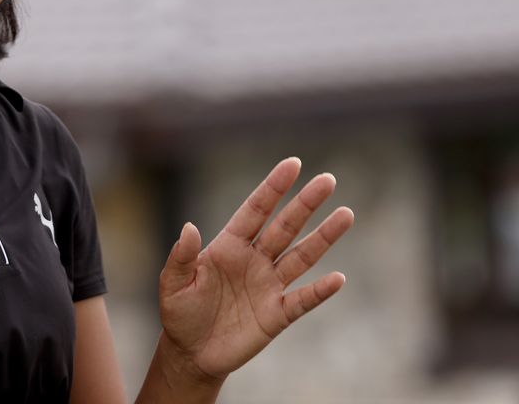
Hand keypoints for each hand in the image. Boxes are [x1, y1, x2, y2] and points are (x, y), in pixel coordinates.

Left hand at [156, 157, 353, 380]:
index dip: (273, 187)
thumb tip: (189, 227)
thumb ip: (181, 256)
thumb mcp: (172, 284)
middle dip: (306, 203)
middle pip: (285, 226)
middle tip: (328, 180)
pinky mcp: (277, 315)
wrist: (191, 353)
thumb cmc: (180, 313)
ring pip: (301, 256)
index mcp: (229, 246)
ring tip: (346, 214)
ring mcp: (268, 286)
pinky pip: (302, 300)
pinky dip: (319, 291)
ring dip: (324, 237)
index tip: (293, 164)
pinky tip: (338, 279)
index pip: (255, 210)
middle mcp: (254, 260)